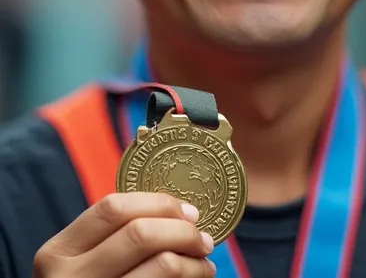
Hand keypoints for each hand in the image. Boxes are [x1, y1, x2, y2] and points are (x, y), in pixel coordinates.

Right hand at [32, 193, 214, 277]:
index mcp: (58, 252)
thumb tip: (180, 212)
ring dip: (193, 262)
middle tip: (202, 238)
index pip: (113, 209)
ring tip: (205, 264)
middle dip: (181, 231)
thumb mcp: (84, 262)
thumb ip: (114, 236)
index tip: (187, 211)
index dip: (157, 203)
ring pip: (161, 266)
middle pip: (139, 234)